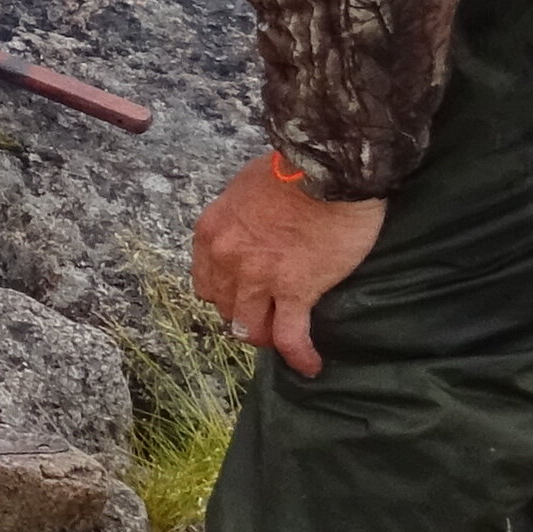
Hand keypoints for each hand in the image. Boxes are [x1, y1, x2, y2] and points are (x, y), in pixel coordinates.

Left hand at [191, 153, 385, 376]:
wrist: (327, 166)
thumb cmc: (292, 169)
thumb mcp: (245, 189)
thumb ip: (240, 219)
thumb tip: (250, 231)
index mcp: (211, 233)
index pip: (205, 283)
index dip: (225, 295)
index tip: (243, 297)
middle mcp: (226, 259)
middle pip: (225, 308)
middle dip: (244, 316)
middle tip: (267, 319)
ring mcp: (258, 277)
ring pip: (251, 327)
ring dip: (267, 338)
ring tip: (285, 342)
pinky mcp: (294, 289)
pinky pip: (290, 336)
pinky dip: (300, 355)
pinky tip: (311, 365)